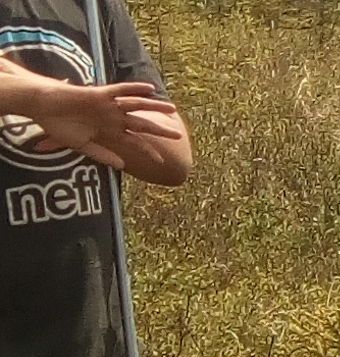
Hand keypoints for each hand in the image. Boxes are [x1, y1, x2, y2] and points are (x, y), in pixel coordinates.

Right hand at [0, 65, 179, 170]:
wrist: (41, 107)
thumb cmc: (57, 126)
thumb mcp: (82, 146)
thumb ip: (102, 154)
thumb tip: (123, 166)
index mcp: (108, 131)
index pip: (133, 142)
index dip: (147, 151)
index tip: (161, 161)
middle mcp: (111, 118)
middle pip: (140, 124)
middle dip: (159, 129)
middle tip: (179, 135)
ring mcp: (107, 106)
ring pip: (136, 106)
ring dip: (154, 107)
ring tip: (172, 109)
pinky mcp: (99, 95)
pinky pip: (120, 90)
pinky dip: (134, 89)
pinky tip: (150, 89)